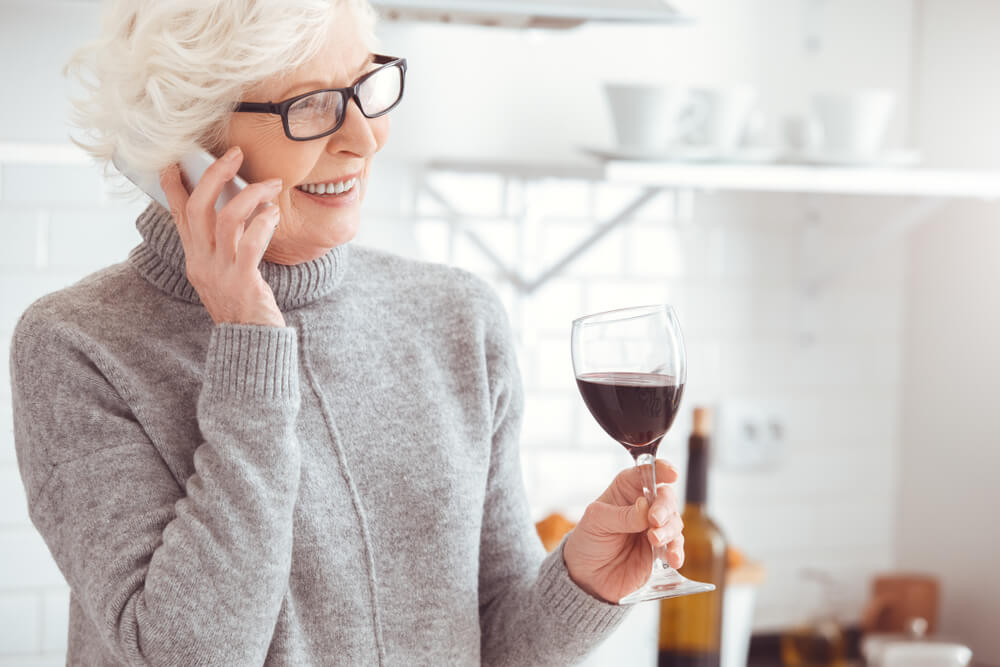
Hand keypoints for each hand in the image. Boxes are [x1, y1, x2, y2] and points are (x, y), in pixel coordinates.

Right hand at [159, 146, 285, 327]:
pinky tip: (273, 215)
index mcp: (194, 258)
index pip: (178, 215)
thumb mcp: (224, 273)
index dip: (173, 186)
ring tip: (270, 185)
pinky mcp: (242, 282)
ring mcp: (220, 272)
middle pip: (198, 208)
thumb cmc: (243, 305)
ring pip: (225, 220)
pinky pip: (250, 244)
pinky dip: (262, 223)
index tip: (173, 160)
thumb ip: (224, 245)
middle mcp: (201, 262)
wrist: (250, 345)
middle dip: (214, 175)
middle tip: (234, 154)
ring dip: (250, 195)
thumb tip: (237, 208)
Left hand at [563, 459, 684, 603]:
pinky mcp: (661, 550)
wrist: (588, 576)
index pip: (646, 473)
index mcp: (626, 490)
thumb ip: (622, 515)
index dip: (661, 470)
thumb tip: (645, 506)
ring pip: (674, 521)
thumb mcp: (596, 522)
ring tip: (654, 540)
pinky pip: (676, 546)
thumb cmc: (589, 541)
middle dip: (664, 507)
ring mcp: (655, 528)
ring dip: (669, 530)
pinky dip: (677, 551)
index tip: (671, 474)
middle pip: (666, 497)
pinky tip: (673, 558)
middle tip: (654, 520)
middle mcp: (645, 506)